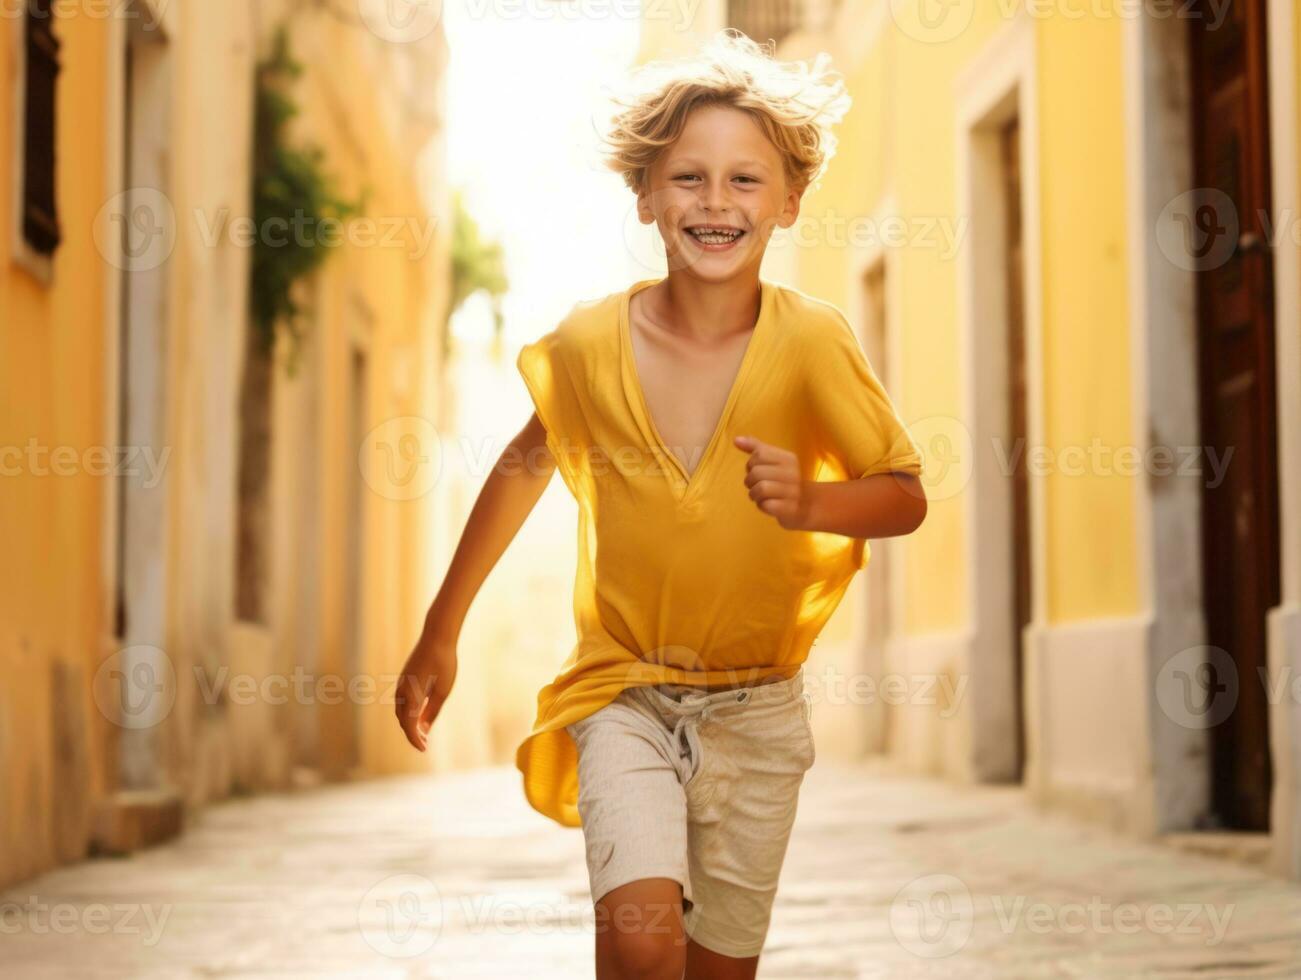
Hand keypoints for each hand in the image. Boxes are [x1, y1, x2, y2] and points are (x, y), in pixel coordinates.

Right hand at [394, 636, 457, 751]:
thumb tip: (425, 730)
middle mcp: (402, 690)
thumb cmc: (444, 663)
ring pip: (401, 710)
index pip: (409, 725)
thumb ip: (432, 711)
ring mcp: (401, 683)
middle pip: (402, 719)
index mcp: (411, 695)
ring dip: (409, 722)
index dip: (415, 739)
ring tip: (423, 731)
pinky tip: (420, 712)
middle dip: (412, 733)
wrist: (437, 636)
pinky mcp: (404, 677)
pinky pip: (403, 700)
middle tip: (425, 744)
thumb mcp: (442, 691)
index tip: (424, 749)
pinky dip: (409, 710)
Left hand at [734, 434, 812, 529]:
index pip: (759, 454)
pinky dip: (762, 506)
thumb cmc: (783, 481)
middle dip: (749, 481)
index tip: (758, 470)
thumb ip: (755, 448)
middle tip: (757, 486)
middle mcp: (792, 473)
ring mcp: (792, 491)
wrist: (806, 505)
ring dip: (754, 494)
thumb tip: (736, 440)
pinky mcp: (789, 508)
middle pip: (756, 472)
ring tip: (760, 496)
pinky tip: (768, 504)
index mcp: (788, 458)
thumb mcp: (772, 461)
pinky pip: (765, 505)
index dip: (751, 464)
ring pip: (760, 488)